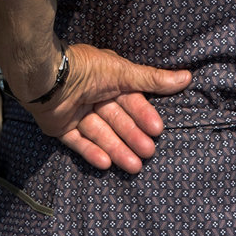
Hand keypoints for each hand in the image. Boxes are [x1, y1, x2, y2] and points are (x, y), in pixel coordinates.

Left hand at [29, 43, 190, 173]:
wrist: (48, 77)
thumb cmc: (87, 69)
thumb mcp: (124, 73)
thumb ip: (152, 79)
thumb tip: (186, 78)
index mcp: (107, 80)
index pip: (130, 101)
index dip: (143, 115)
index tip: (157, 130)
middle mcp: (92, 96)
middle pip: (116, 121)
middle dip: (132, 137)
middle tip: (148, 153)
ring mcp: (75, 112)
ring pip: (100, 134)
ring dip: (116, 149)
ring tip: (133, 166)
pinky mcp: (60, 127)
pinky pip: (78, 142)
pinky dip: (91, 152)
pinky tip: (106, 164)